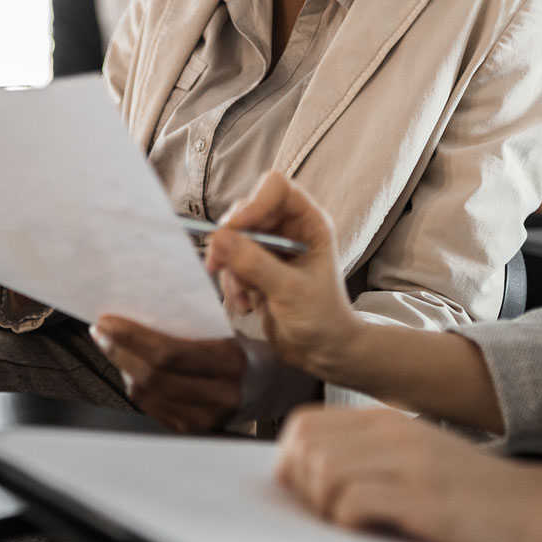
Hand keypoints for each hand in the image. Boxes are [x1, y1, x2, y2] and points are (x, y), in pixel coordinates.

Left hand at [90, 316, 244, 433]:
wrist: (265, 387)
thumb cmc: (242, 353)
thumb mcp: (223, 333)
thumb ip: (186, 330)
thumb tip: (136, 319)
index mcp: (230, 363)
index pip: (169, 353)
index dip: (132, 338)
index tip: (109, 322)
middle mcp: (218, 396)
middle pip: (152, 376)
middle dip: (119, 351)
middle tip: (102, 332)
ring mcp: (204, 419)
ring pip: (146, 394)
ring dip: (122, 368)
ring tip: (112, 347)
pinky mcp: (191, 431)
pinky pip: (150, 408)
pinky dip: (134, 386)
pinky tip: (130, 370)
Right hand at [205, 171, 360, 380]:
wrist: (323, 352)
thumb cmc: (322, 317)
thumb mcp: (289, 290)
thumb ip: (255, 264)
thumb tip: (218, 239)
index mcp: (308, 222)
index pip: (276, 188)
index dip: (254, 203)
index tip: (236, 230)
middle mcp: (288, 229)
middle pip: (247, 211)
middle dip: (231, 241)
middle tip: (219, 265)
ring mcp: (270, 249)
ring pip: (233, 240)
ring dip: (230, 269)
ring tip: (243, 298)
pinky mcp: (255, 270)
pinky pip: (230, 264)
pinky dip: (230, 284)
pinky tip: (244, 306)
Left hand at [276, 406, 541, 541]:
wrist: (535, 506)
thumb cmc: (471, 491)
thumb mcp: (415, 456)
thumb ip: (366, 455)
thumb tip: (304, 474)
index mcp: (385, 420)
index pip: (304, 425)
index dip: (290, 462)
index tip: (302, 493)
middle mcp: (391, 432)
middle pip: (305, 448)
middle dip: (302, 488)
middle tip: (326, 514)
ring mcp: (408, 463)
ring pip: (324, 473)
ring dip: (324, 507)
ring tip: (351, 523)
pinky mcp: (422, 498)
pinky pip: (353, 504)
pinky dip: (349, 523)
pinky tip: (373, 531)